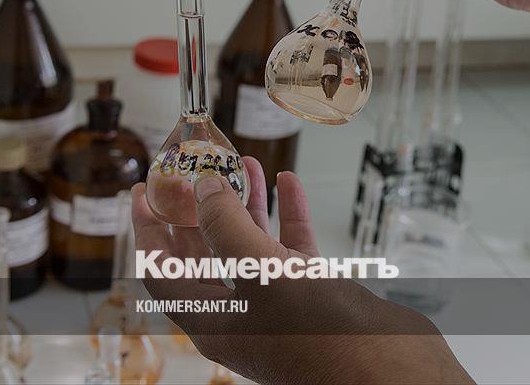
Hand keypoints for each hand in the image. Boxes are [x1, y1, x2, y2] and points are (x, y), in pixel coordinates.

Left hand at [132, 157, 472, 383]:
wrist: (385, 368)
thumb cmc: (318, 336)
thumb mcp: (258, 272)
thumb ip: (224, 226)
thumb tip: (202, 188)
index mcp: (212, 318)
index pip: (162, 269)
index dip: (149, 228)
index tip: (145, 189)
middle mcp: (240, 311)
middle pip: (205, 251)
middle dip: (201, 205)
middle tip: (197, 167)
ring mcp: (277, 302)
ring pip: (252, 243)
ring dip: (246, 202)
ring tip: (244, 164)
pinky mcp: (312, 292)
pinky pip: (293, 246)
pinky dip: (289, 213)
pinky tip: (289, 184)